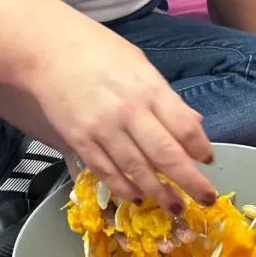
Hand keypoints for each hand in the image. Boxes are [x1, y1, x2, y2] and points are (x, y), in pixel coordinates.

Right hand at [31, 24, 216, 212]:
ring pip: (137, 170)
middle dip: (190, 182)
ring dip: (159, 193)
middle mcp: (129, 112)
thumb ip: (166, 98)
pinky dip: (123, 188)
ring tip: (174, 207)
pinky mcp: (80, 140)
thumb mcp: (140, 65)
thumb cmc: (98, 51)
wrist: (47, 50)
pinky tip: (137, 196)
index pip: (184, 127)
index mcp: (149, 89)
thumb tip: (193, 124)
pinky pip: (106, 172)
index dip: (200, 148)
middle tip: (206, 199)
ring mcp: (103, 129)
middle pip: (166, 156)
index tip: (208, 160)